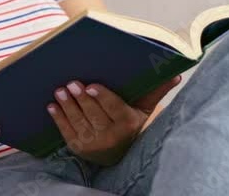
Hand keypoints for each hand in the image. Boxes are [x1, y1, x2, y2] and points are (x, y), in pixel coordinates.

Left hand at [46, 76, 180, 165]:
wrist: (120, 153)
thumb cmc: (131, 123)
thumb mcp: (144, 109)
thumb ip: (157, 91)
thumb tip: (176, 74)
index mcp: (127, 124)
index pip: (114, 109)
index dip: (102, 98)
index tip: (91, 86)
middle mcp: (111, 137)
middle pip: (94, 114)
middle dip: (81, 99)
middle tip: (71, 83)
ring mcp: (93, 144)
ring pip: (78, 121)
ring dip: (67, 106)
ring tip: (60, 91)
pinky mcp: (78, 148)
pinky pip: (66, 132)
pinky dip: (58, 118)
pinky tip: (52, 106)